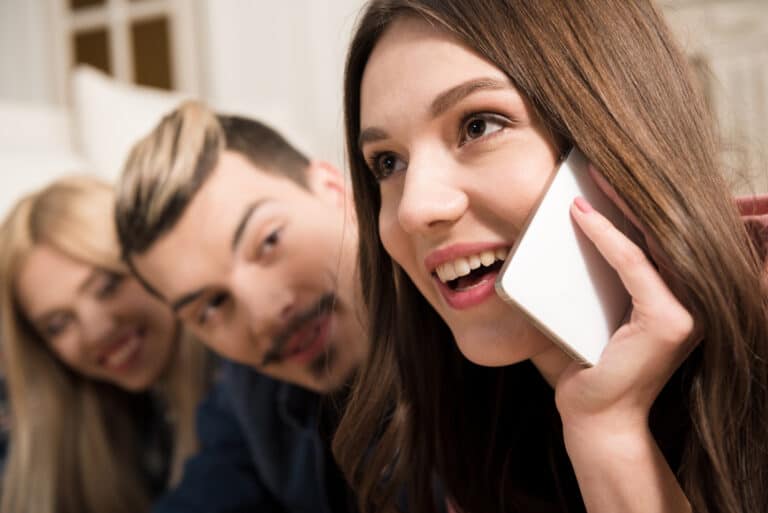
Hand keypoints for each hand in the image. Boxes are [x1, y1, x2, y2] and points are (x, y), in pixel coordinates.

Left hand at [554, 165, 695, 434]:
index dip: (631, 204)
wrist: (595, 418)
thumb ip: (592, 279)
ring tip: (591, 174)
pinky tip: (581, 215)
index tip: (604, 175)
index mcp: (673, 297)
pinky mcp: (669, 321)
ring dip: (620, 203)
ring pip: (652, 241)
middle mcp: (690, 300)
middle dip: (629, 194)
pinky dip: (606, 236)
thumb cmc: (588, 368)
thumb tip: (562, 232)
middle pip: (660, 232)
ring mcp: (686, 310)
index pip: (656, 238)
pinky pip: (634, 264)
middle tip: (597, 162)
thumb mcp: (591, 313)